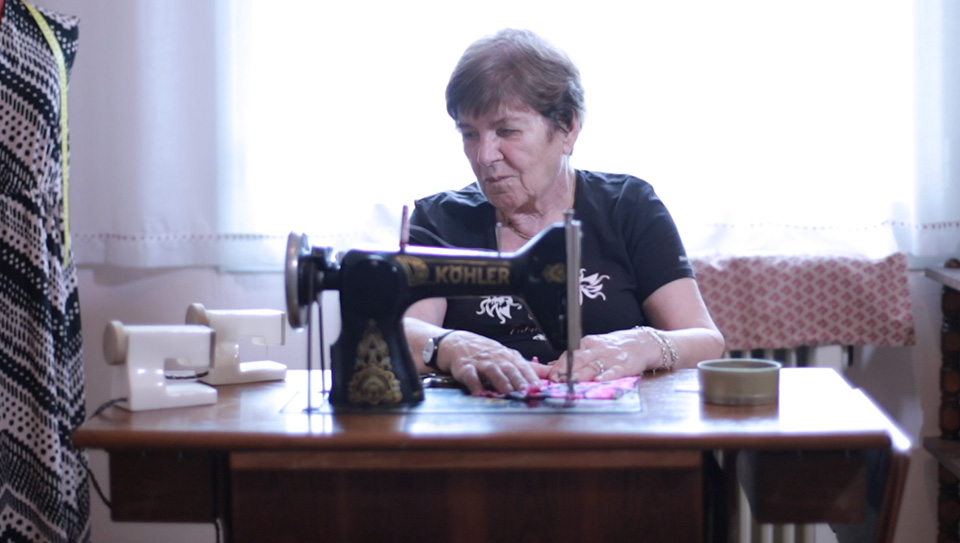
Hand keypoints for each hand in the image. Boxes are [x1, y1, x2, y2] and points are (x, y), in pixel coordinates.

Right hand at [440, 331, 550, 393]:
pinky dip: (474, 384)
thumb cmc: (487, 353)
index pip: (524, 367)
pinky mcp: (465, 368)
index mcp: (510, 357)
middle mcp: (497, 359)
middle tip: (527, 391)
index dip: (532, 377)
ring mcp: (481, 363)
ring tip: (507, 392)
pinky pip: (470, 376)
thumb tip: (553, 375)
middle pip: (510, 368)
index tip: (540, 388)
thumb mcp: (509, 356)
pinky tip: (478, 391)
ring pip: (493, 371)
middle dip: (519, 380)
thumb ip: (530, 368)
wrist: (458, 342)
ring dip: (500, 381)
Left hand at [546, 328, 661, 381]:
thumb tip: (549, 366)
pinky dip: (605, 376)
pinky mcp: (624, 366)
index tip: (548, 375)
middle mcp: (597, 350)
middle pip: (578, 359)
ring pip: (592, 366)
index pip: (569, 354)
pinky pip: (613, 371)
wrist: (642, 343)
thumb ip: (572, 358)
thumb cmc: (614, 347)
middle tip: (555, 380)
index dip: (558, 365)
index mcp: (588, 344)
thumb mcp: (592, 347)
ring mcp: (611, 358)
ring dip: (580, 375)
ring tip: (570, 382)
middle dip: (565, 370)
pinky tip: (598, 381)